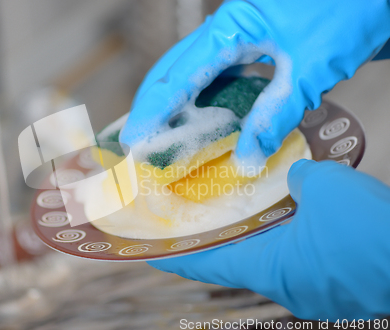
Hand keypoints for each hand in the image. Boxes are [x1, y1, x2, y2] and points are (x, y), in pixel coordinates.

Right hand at [120, 0, 389, 165]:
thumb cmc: (350, 11)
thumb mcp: (309, 69)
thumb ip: (275, 115)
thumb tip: (246, 160)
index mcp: (231, 27)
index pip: (178, 75)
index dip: (153, 110)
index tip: (133, 140)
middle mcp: (227, 28)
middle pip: (175, 69)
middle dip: (154, 105)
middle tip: (140, 141)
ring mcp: (240, 32)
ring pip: (194, 70)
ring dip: (177, 103)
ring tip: (163, 134)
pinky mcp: (254, 41)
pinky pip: (218, 72)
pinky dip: (206, 97)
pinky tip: (204, 117)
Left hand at [148, 160, 389, 320]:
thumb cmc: (368, 230)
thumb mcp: (324, 188)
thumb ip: (299, 177)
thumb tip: (294, 174)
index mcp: (270, 269)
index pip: (208, 263)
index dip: (178, 256)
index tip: (152, 251)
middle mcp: (286, 284)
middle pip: (236, 261)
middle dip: (216, 241)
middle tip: (196, 219)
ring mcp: (313, 288)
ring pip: (270, 260)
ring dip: (254, 238)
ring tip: (238, 212)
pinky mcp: (337, 284)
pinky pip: (299, 260)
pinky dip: (286, 240)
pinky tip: (291, 218)